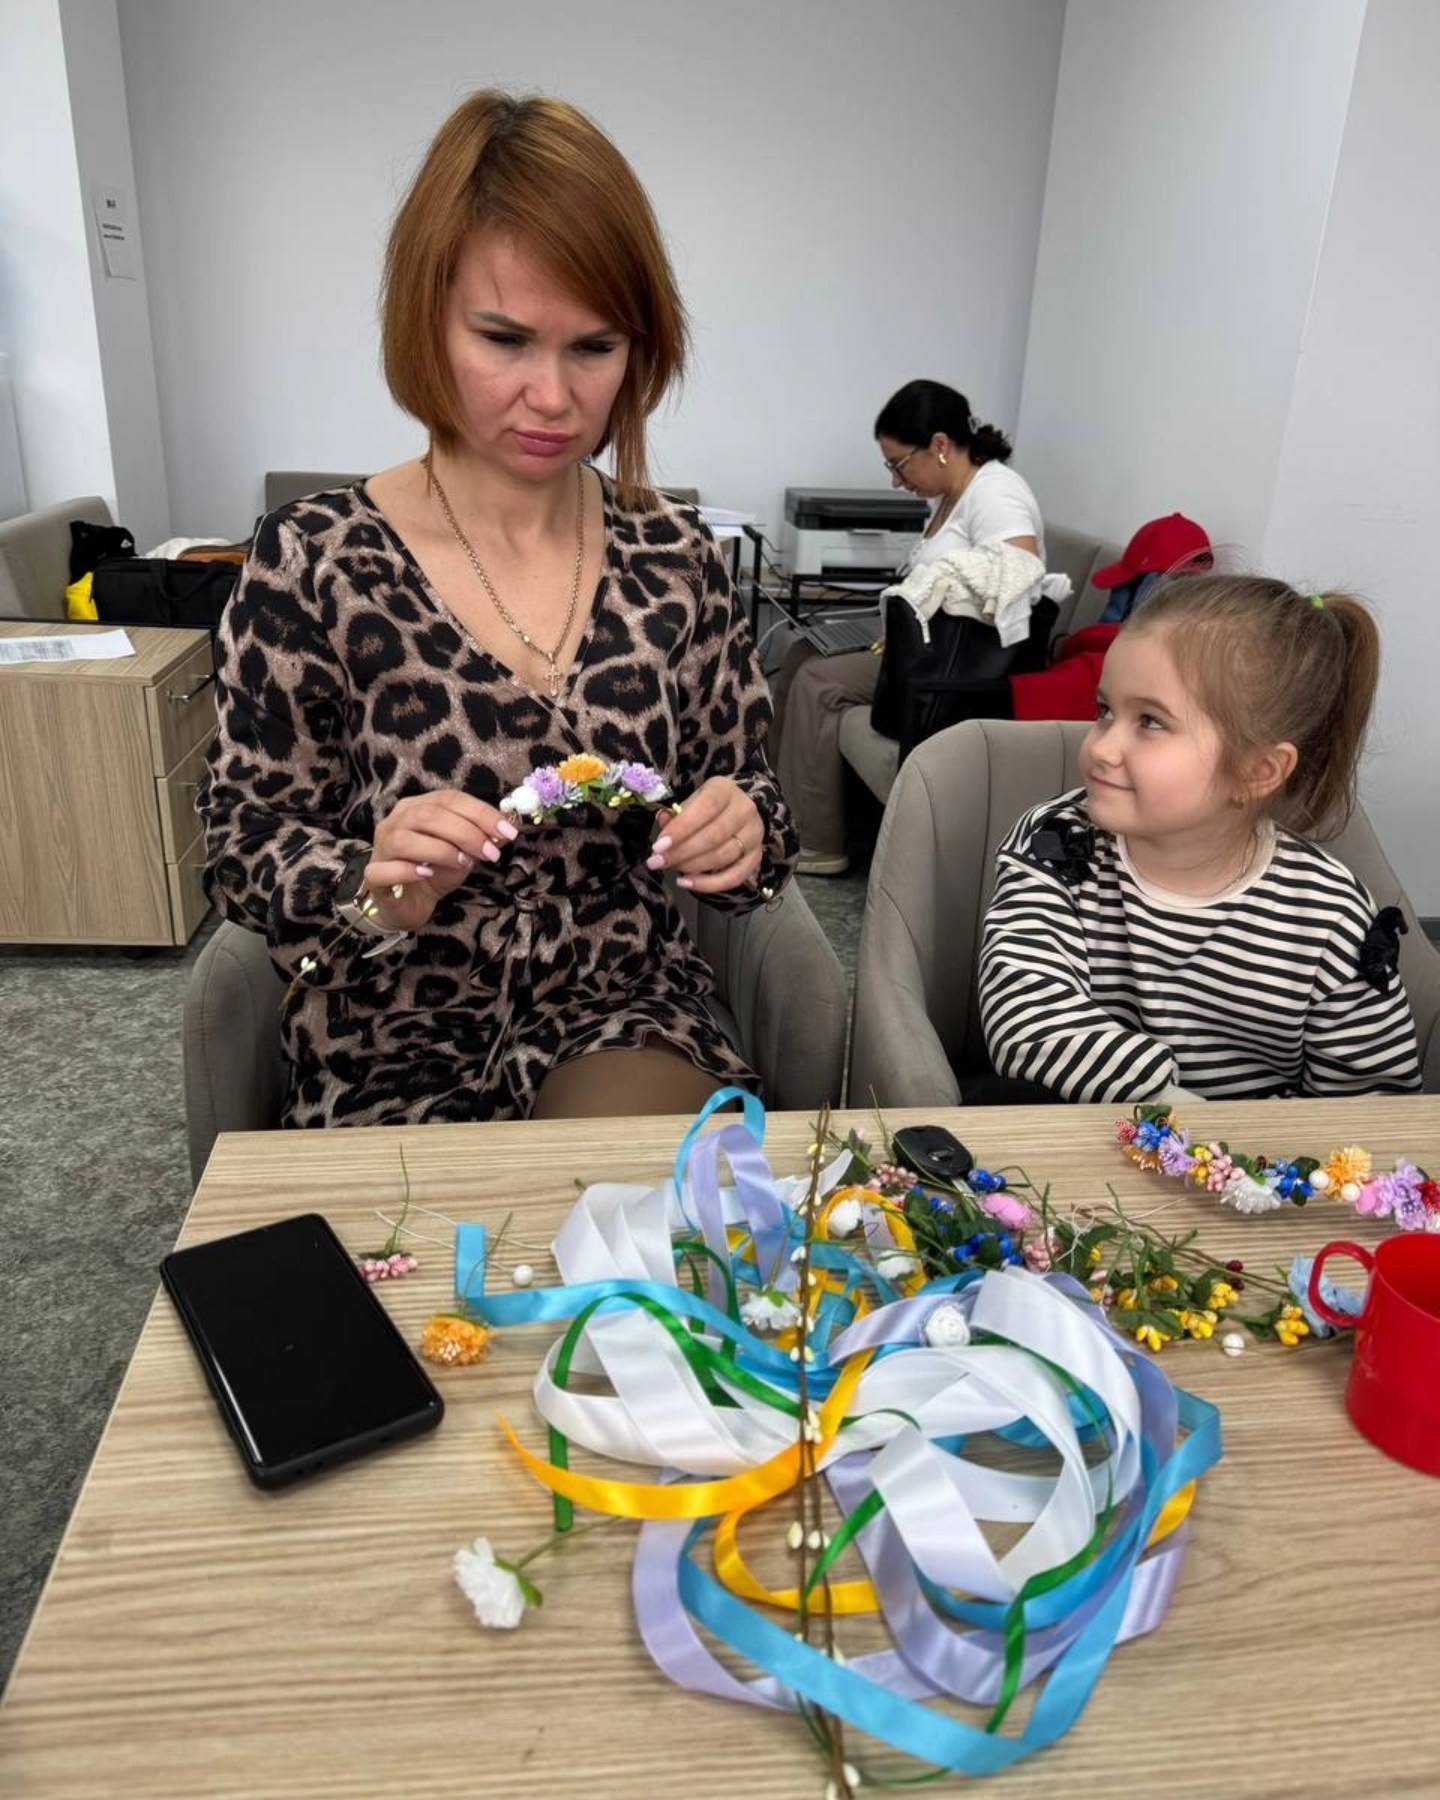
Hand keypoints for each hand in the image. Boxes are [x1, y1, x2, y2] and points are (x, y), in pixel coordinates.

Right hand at [362, 791, 520, 930]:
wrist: (410, 904)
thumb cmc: (435, 872)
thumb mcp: (463, 853)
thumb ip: (479, 839)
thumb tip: (504, 831)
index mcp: (417, 807)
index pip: (449, 799)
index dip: (481, 813)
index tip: (508, 832)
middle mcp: (395, 821)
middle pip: (428, 815)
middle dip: (466, 833)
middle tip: (490, 853)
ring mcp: (381, 848)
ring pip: (405, 839)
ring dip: (441, 850)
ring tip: (463, 863)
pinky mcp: (373, 876)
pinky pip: (384, 870)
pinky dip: (407, 870)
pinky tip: (427, 874)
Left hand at [647, 777, 762, 893]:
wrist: (738, 809)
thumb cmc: (707, 806)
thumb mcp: (691, 801)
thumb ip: (676, 813)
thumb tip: (663, 821)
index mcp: (725, 790)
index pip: (706, 808)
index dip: (681, 829)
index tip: (658, 846)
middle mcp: (745, 810)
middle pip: (714, 836)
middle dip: (681, 853)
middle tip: (658, 862)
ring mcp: (754, 835)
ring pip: (723, 857)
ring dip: (692, 867)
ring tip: (672, 869)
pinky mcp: (756, 857)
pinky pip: (735, 877)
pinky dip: (709, 884)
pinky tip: (688, 883)